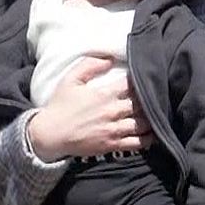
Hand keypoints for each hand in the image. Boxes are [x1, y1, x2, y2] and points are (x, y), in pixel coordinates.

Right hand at [26, 55, 155, 160]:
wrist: (50, 134)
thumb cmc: (59, 106)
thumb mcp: (70, 79)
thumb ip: (89, 65)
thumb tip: (110, 59)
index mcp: (103, 94)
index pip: (132, 84)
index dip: (141, 80)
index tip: (144, 78)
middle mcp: (112, 111)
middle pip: (142, 104)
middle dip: (149, 100)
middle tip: (154, 97)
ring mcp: (113, 130)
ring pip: (143, 123)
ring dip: (151, 118)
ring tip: (154, 114)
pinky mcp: (113, 145)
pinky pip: (138, 143)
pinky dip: (148, 138)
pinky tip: (151, 133)